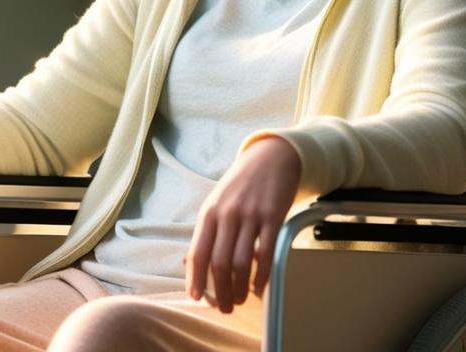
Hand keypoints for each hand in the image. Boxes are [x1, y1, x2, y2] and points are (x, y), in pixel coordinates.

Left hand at [184, 136, 300, 313]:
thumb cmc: (242, 185)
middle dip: (219, 291)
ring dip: (239, 288)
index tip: (196, 298)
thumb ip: (208, 231)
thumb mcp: (217, 202)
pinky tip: (258, 289)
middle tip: (223, 308)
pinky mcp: (274, 217)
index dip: (195, 279)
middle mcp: (227, 214)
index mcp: (209, 213)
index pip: (197, 252)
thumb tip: (192, 264)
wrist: (271, 157)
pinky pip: (266, 254)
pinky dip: (261, 277)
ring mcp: (251, 216)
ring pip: (241, 262)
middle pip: (219, 263)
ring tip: (239, 300)